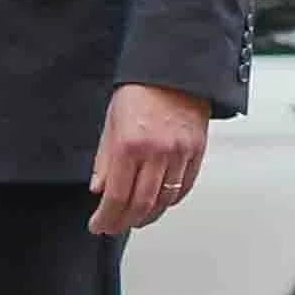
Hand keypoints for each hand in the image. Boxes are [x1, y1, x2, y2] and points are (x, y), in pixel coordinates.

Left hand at [90, 84, 210, 237]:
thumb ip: (104, 160)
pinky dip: (169, 201)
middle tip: (114, 226)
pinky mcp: (196, 151)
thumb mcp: (111, 124)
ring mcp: (179, 153)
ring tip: (134, 218)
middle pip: (141, 205)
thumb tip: (100, 189)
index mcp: (130, 145)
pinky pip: (183, 188)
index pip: (116, 197)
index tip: (99, 225)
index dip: (106, 218)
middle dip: (124, 222)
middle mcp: (157, 152)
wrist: (173, 69)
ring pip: (164, 201)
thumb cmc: (140, 90)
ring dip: (147, 216)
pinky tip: (158, 203)